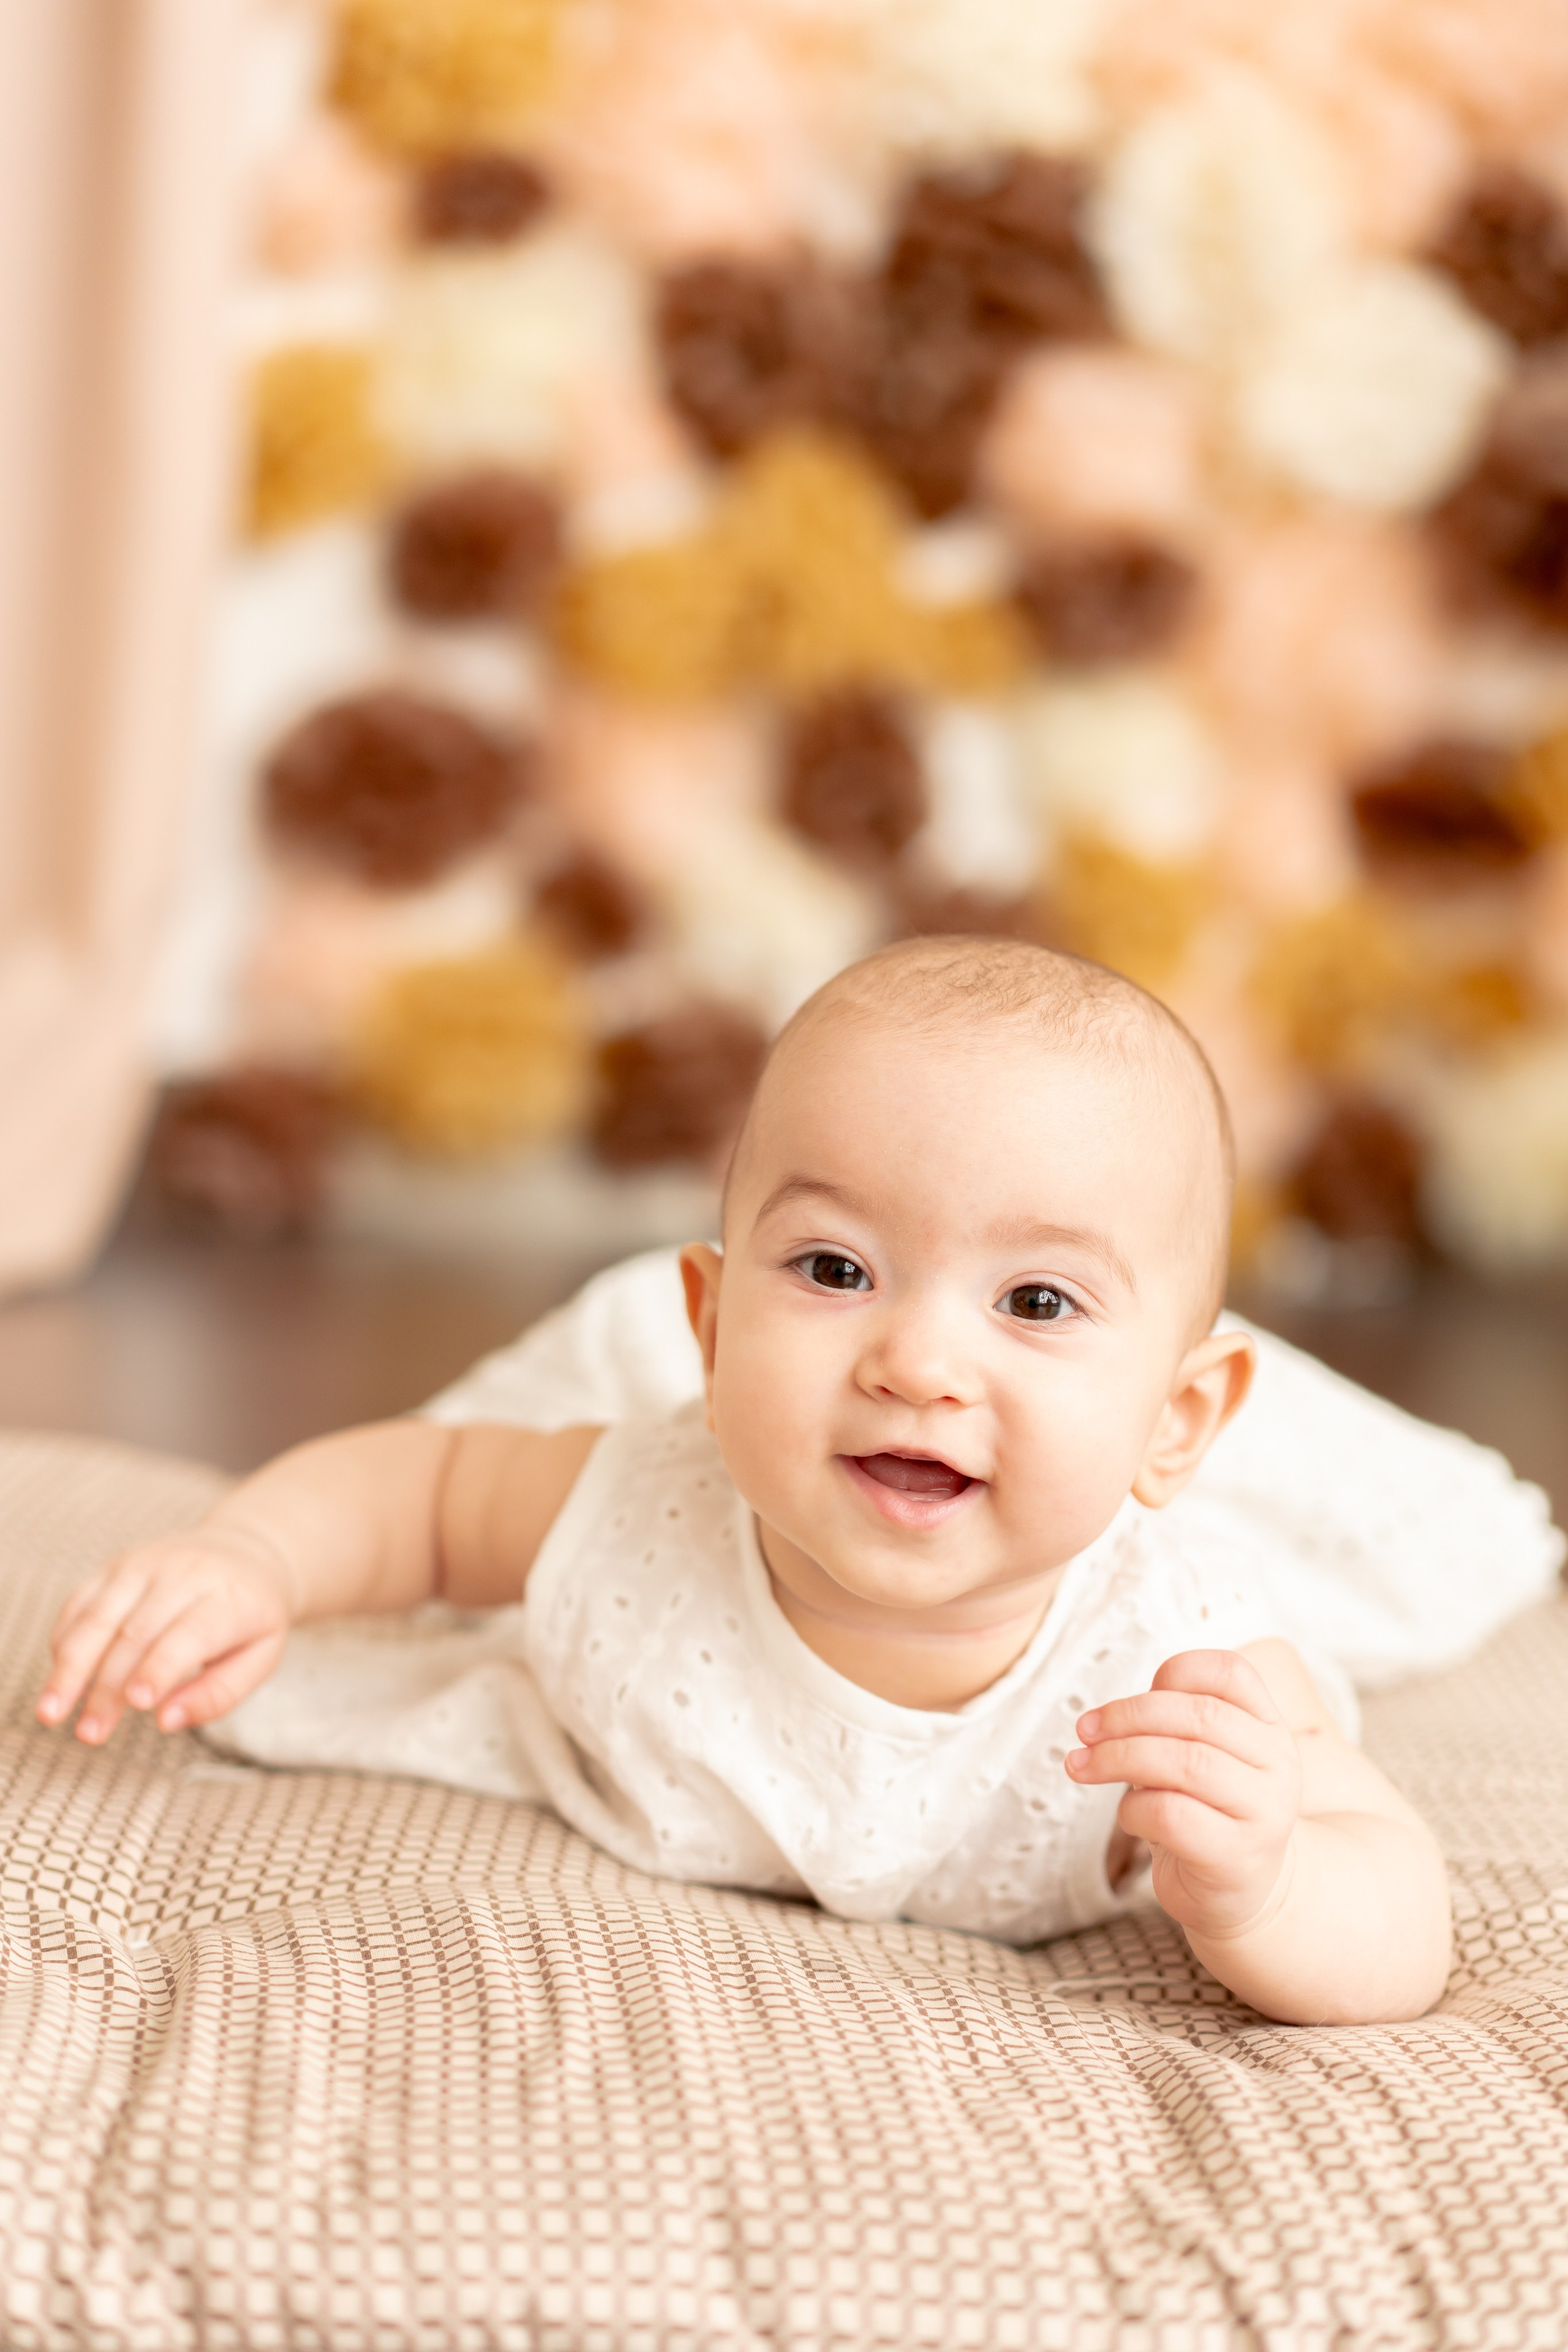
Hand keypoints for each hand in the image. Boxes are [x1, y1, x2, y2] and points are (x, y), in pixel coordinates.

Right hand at [35, 1524, 296, 1744]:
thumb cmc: (250, 1616)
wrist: (244, 1552)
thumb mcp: (260, 1657)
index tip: (137, 1704)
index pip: (186, 1635)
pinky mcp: (114, 1566)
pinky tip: (60, 1679)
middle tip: (90, 1733)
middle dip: (106, 1687)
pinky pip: (79, 1604)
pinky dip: (64, 1642)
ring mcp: (142, 1565)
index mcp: (227, 1598)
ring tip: (51, 1712)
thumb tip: (166, 1721)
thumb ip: (219, 1694)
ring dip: (70, 1668)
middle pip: (134, 1633)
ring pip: (96, 1617)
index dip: (159, 1668)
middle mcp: (181, 1574)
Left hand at [1065, 1649, 1303, 1942]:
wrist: (1245, 1897)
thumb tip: (1110, 1716)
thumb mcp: (1202, 1759)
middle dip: (1128, 1716)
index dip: (1176, 1671)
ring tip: (1081, 1766)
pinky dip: (1133, 1810)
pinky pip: (1171, 1815)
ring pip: (1184, 1762)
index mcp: (1269, 1728)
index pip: (1232, 1672)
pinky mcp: (1236, 1856)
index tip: (1133, 1692)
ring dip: (1118, 1758)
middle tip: (1085, 1729)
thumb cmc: (1209, 1816)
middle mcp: (1277, 1765)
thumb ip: (1173, 1727)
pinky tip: (1128, 1817)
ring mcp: (1263, 1813)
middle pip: (1199, 1715)